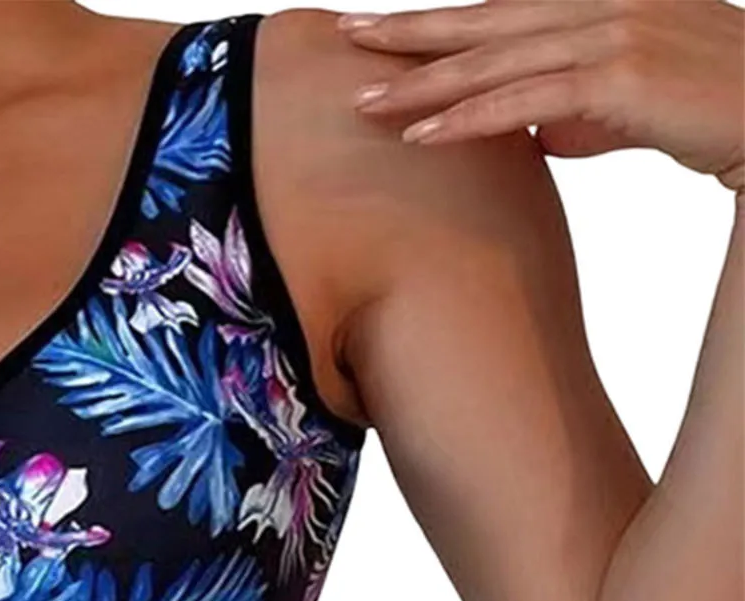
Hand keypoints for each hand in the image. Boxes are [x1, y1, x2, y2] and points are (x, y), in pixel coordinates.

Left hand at [339, 0, 744, 189]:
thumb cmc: (707, 110)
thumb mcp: (628, 102)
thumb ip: (576, 110)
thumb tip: (535, 133)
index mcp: (602, 2)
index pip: (502, 10)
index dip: (440, 21)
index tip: (379, 31)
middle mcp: (604, 4)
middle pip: (487, 20)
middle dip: (412, 30)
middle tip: (346, 37)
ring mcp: (613, 35)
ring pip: (497, 60)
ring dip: (425, 82)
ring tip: (366, 102)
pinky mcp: (621, 77)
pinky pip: (527, 101)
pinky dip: (470, 117)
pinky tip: (423, 135)